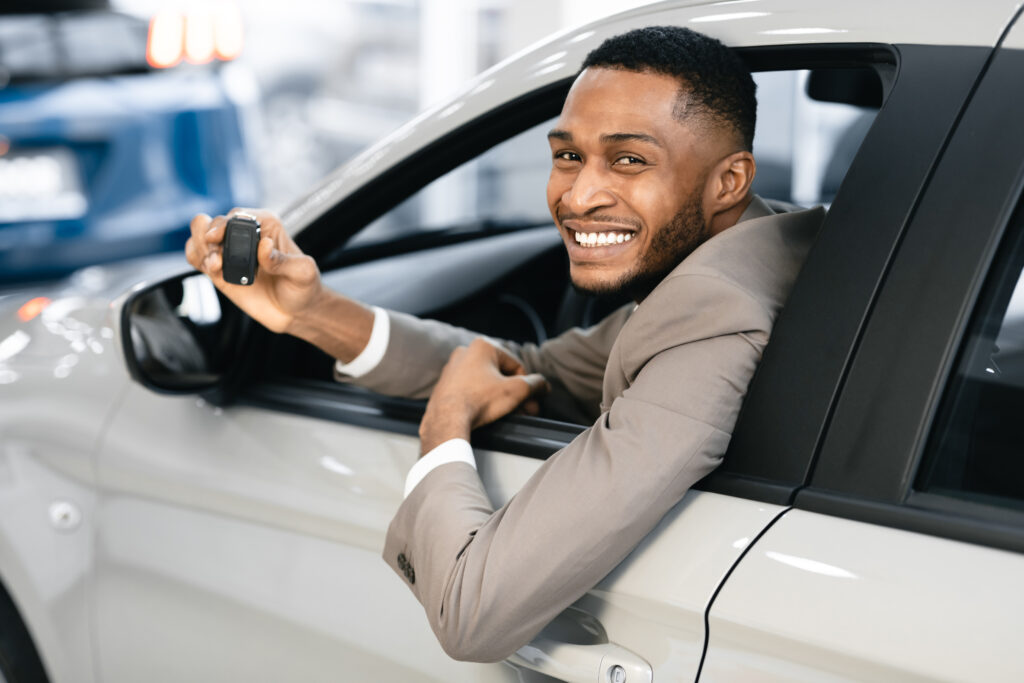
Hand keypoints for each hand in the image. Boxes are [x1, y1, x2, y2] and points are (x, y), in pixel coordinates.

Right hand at [185, 208, 322, 333]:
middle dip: (207, 238)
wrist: (296, 312)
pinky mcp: (220, 270)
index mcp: (266, 226)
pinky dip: (196, 259)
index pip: (237, 215)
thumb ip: (284, 260)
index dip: (224, 223)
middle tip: (216, 258)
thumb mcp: (303, 273)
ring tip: (214, 266)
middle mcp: (245, 235)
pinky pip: (196, 256)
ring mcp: (230, 252)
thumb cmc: (304, 288)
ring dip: (199, 248)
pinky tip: (210, 269)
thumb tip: (264, 246)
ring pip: (199, 236)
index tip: (217, 237)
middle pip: (211, 222)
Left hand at [419, 339, 548, 454]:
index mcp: (483, 346)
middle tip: (526, 411)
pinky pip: (471, 390)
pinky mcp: (445, 385)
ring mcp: (452, 369)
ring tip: (510, 415)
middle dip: (516, 395)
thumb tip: (543, 385)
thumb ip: (535, 384)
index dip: (527, 386)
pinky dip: (483, 400)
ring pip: (486, 383)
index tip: (532, 401)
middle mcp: (465, 352)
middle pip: (501, 375)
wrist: (446, 420)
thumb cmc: (479, 401)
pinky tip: (490, 414)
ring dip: (501, 398)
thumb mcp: (516, 391)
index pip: (516, 366)